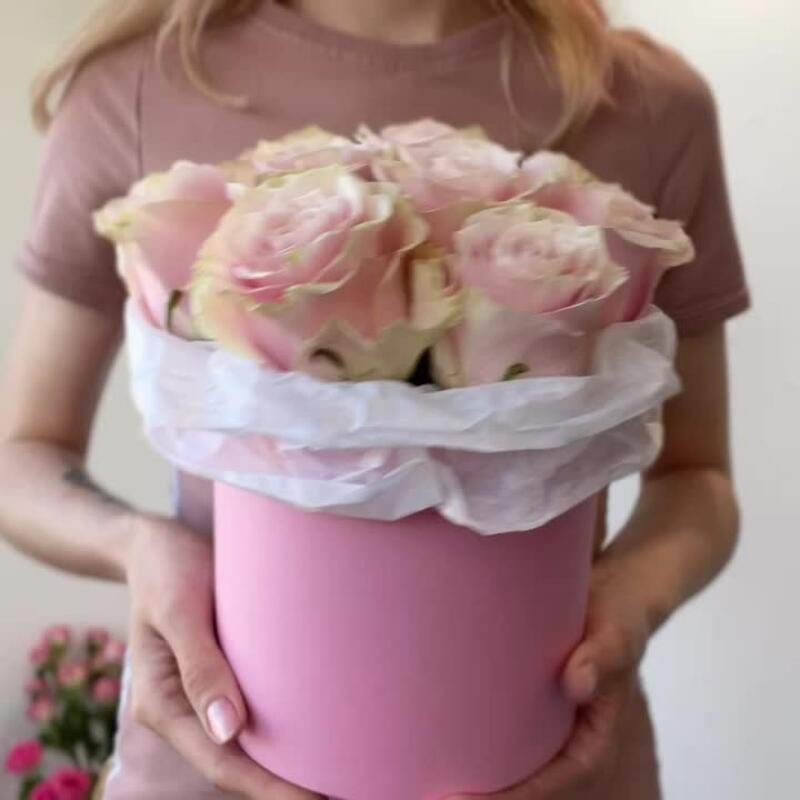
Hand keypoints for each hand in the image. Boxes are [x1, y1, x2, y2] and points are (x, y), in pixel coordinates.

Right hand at [125, 514, 322, 798]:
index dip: (269, 788)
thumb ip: (199, 666)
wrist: (156, 542)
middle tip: (346, 792)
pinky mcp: (223, 673)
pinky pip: (253, 711)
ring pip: (246, 745)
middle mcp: (184, 709)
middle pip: (236, 764)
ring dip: (286, 765)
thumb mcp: (179, 609)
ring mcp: (203, 693)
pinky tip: (318, 732)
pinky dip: (283, 730)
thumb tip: (229, 730)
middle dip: (284, 788)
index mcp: (163, 703)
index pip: (221, 762)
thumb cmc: (166, 568)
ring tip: (342, 775)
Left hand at [448, 553, 652, 799]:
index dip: (506, 799)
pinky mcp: (523, 712)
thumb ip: (603, 656)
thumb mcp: (616, 632)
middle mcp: (563, 745)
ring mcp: (542, 731)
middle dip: (480, 799)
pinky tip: (426, 747)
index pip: (549, 786)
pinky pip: (495, 740)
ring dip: (468, 784)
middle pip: (520, 789)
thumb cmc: (615, 617)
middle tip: (429, 796)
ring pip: (504, 771)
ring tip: (417, 785)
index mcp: (590, 743)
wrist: (608, 596)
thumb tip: (578, 682)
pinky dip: (466, 750)